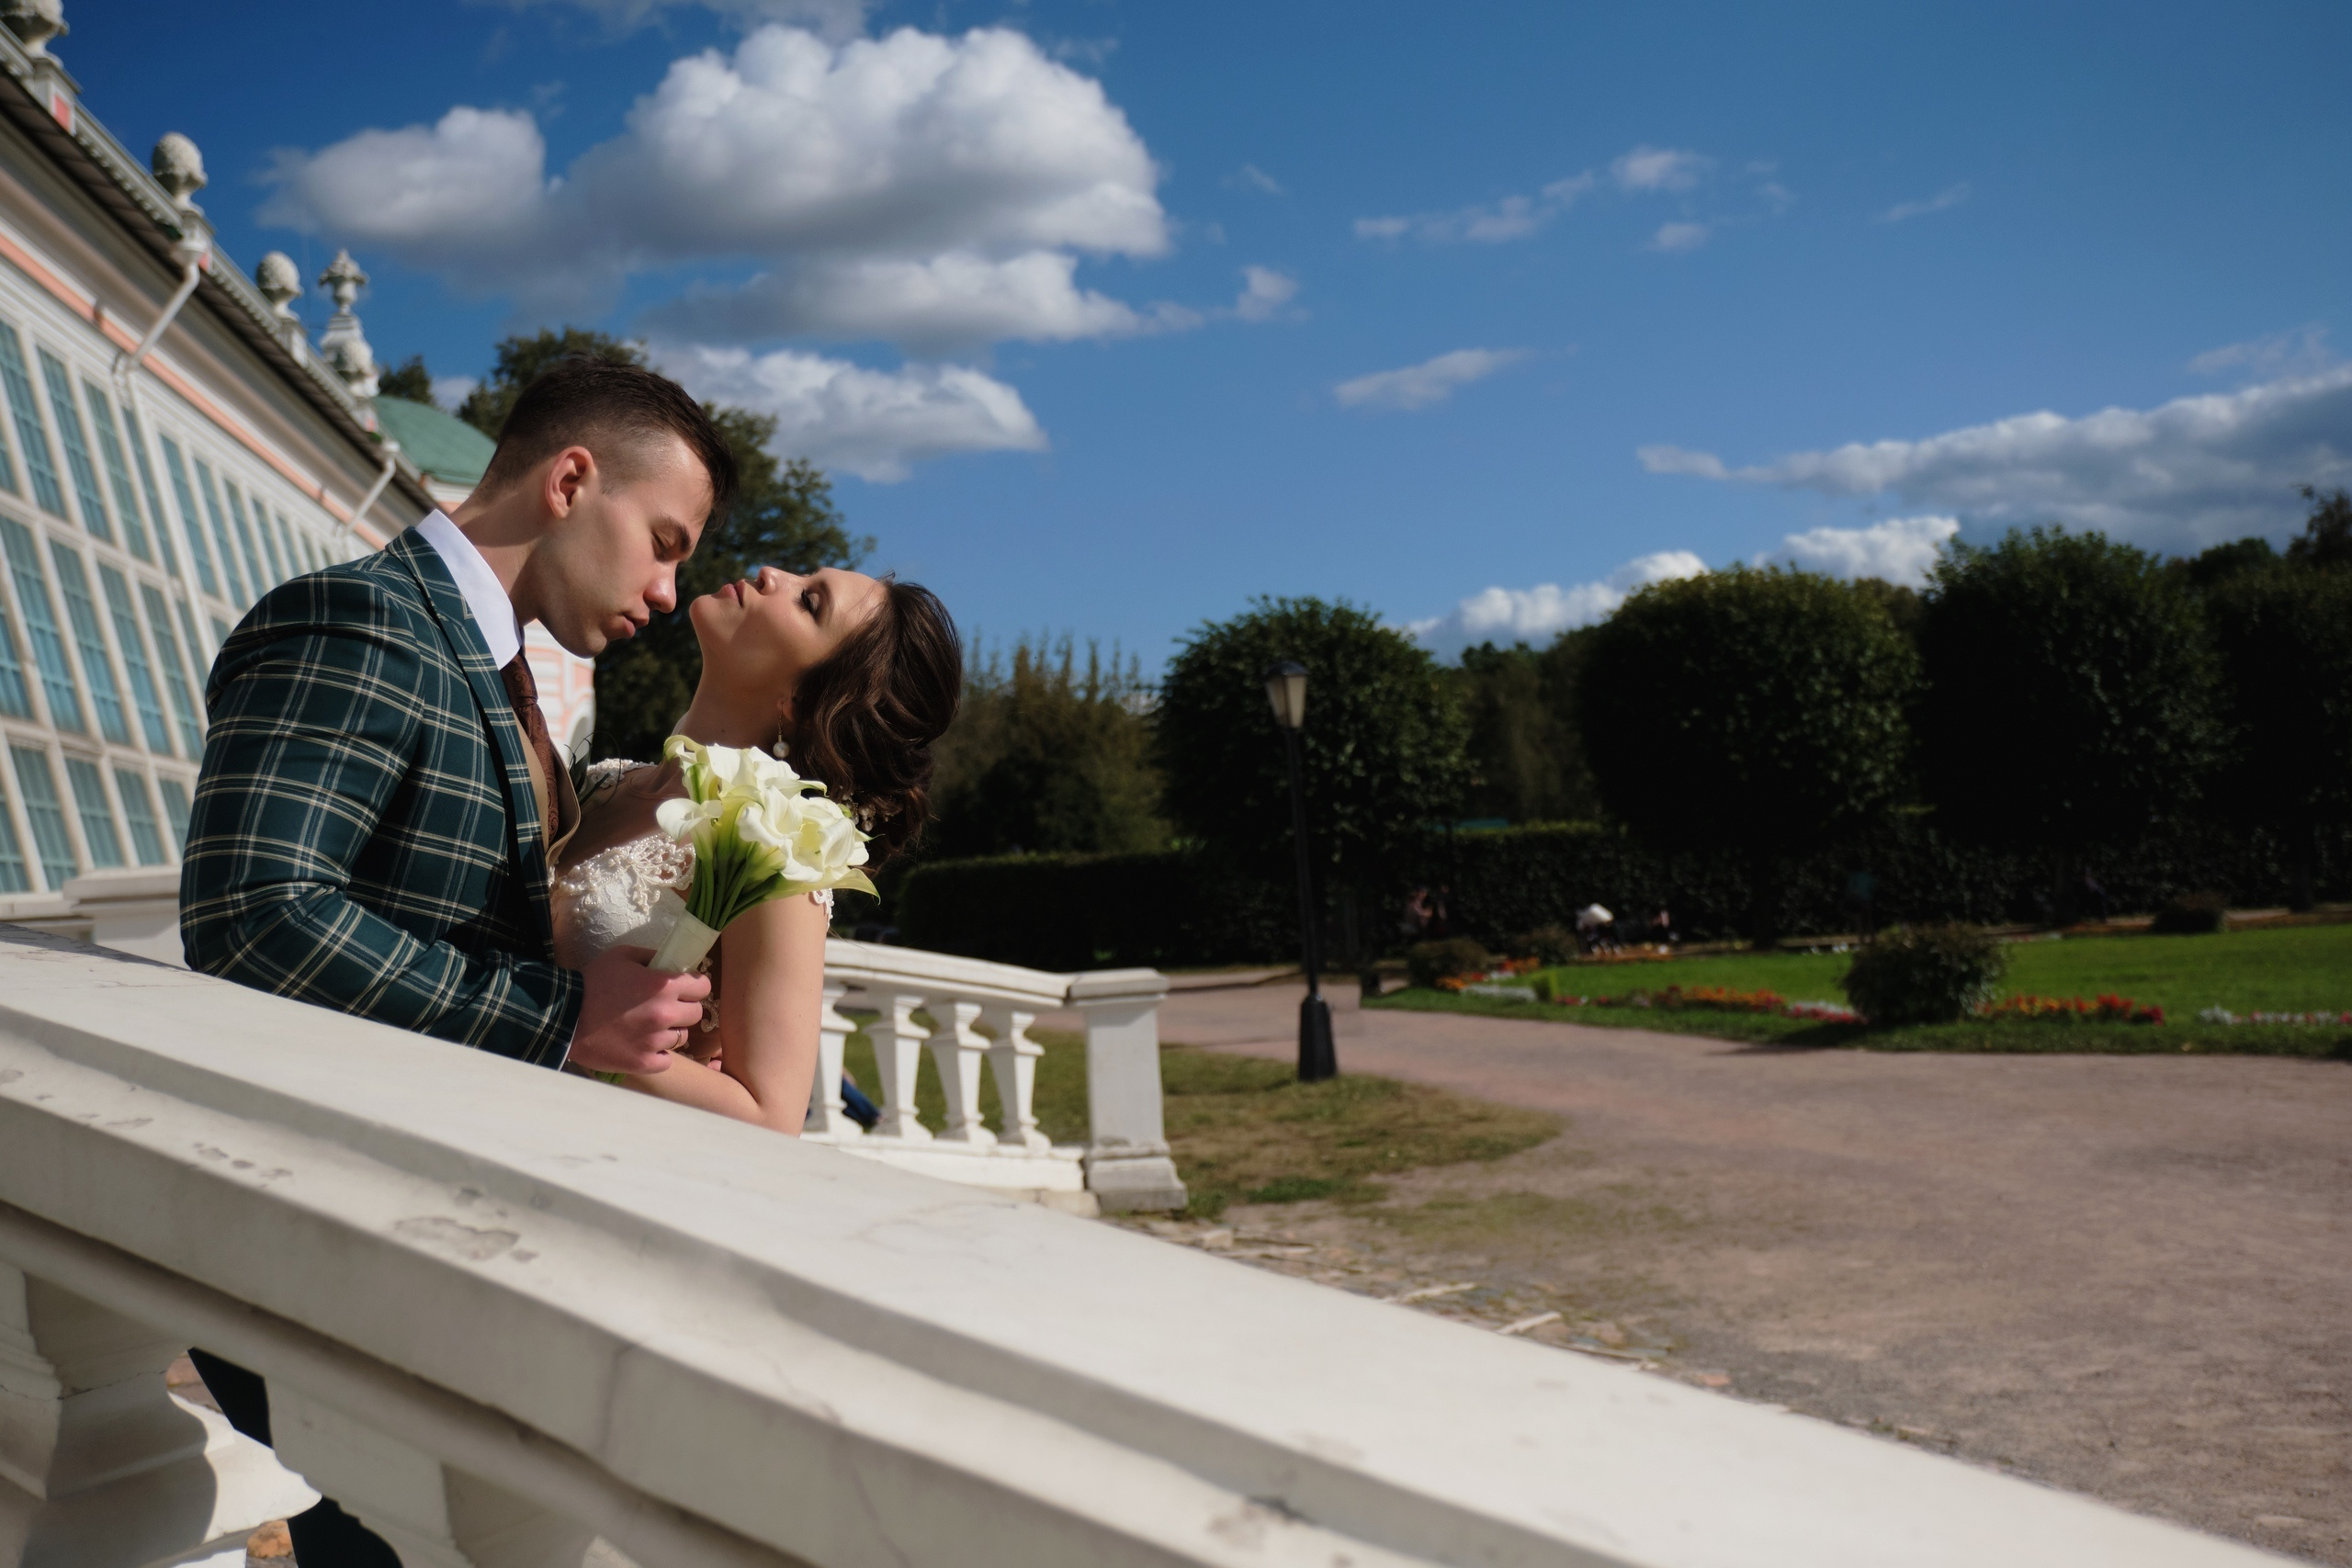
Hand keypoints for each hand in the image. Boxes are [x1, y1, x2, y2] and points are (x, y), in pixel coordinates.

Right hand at [570, 945, 710, 1075]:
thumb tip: (671, 961)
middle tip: (665, 1007)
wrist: (563, 1016)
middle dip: (684, 1008)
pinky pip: (666, 1060)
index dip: (695, 986)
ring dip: (670, 1031)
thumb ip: (651, 956)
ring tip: (649, 1027)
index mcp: (663, 985)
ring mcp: (654, 1041)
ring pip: (681, 1037)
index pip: (703, 987)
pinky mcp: (643, 1062)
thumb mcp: (621, 956)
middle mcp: (664, 1013)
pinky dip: (658, 1054)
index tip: (685, 988)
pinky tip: (643, 1045)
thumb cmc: (592, 982)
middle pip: (696, 1013)